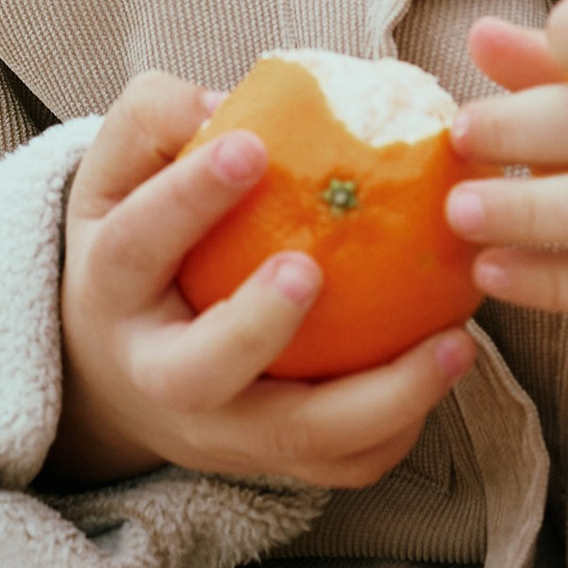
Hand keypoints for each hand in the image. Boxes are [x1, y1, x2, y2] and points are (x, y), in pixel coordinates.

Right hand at [52, 75, 474, 491]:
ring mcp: (218, 432)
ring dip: (380, 399)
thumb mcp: (119, 173)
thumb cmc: (138, 239)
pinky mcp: (271, 462)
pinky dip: (399, 427)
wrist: (115, 367)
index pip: (141, 243)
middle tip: (312, 268)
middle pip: (199, 372)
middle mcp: (158, 375)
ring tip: (455, 340)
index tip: (252, 147)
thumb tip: (227, 103)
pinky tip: (445, 364)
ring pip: (294, 439)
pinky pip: (342, 464)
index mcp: (112, 288)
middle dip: (256, 326)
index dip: (190, 197)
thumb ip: (158, 120)